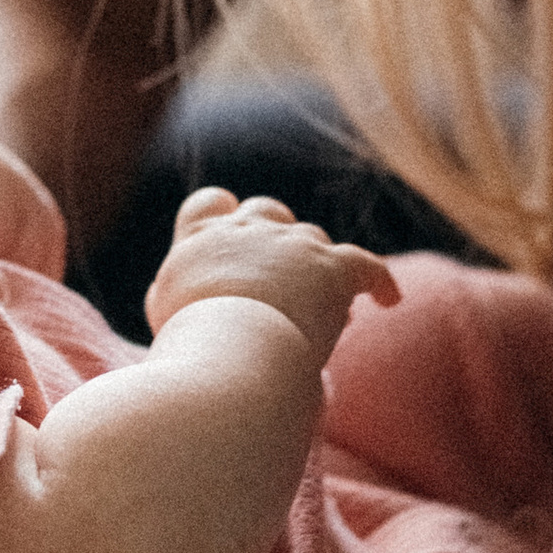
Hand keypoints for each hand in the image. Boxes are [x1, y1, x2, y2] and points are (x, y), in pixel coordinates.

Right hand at [144, 186, 398, 365]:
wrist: (231, 348)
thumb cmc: (189, 340)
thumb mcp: (163, 307)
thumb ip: (174, 286)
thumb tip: (182, 292)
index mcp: (201, 237)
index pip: (209, 204)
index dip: (223, 215)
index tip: (232, 234)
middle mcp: (249, 229)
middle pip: (267, 212)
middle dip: (277, 237)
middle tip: (282, 280)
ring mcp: (293, 245)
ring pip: (315, 241)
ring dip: (319, 269)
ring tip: (326, 317)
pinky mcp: (334, 270)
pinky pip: (368, 267)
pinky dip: (380, 281)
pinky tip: (389, 300)